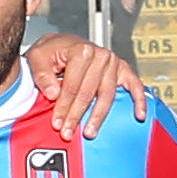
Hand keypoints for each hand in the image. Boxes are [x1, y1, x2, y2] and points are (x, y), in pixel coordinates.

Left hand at [21, 26, 139, 132]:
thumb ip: (42, 74)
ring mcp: (113, 63)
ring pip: (107, 95)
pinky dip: (139, 100)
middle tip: (68, 133)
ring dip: (98, 116)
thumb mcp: (37, 57)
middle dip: (77, 115)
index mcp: (81, 50)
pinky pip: (134, 85)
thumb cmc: (51, 52)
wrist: (62, 44)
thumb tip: (53, 94)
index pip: (72, 85)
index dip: (63, 106)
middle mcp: (100, 55)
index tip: (57, 123)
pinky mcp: (122, 69)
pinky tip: (138, 115)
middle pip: (89, 93)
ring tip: (90, 132)